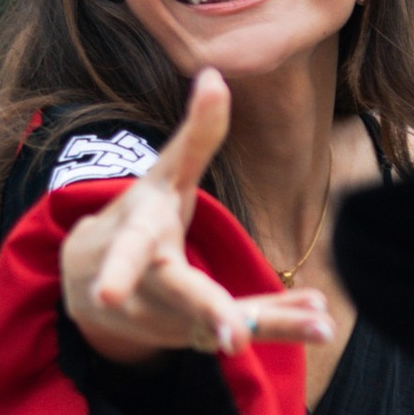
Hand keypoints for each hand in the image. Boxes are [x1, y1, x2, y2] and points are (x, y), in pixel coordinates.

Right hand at [60, 70, 334, 364]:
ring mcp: (170, 320)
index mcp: (134, 242)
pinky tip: (318, 317)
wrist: (91, 285)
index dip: (118, 274)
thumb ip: (195, 135)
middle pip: (180, 300)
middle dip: (210, 318)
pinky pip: (242, 330)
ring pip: (223, 326)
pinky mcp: (195, 337)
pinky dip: (279, 324)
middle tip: (235, 340)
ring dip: (272, 325)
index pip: (126, 255)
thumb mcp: (162, 176)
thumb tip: (215, 74)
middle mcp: (147, 289)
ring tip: (322, 324)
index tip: (108, 297)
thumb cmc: (137, 216)